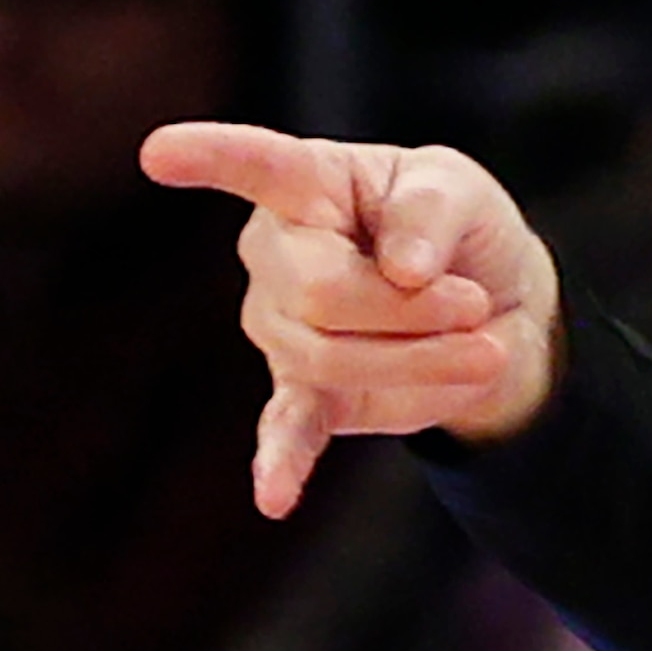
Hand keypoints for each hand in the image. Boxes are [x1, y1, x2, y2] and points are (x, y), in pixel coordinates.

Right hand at [143, 119, 562, 514]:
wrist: (492, 308)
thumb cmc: (458, 229)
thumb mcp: (461, 192)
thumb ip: (430, 213)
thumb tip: (404, 269)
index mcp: (305, 185)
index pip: (253, 166)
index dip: (208, 157)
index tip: (160, 154)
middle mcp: (273, 255)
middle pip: (321, 292)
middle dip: (409, 307)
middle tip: (472, 302)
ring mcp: (279, 328)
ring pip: (330, 357)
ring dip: (421, 360)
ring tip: (480, 348)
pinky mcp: (307, 393)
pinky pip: (286, 430)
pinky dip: (282, 463)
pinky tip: (274, 496)